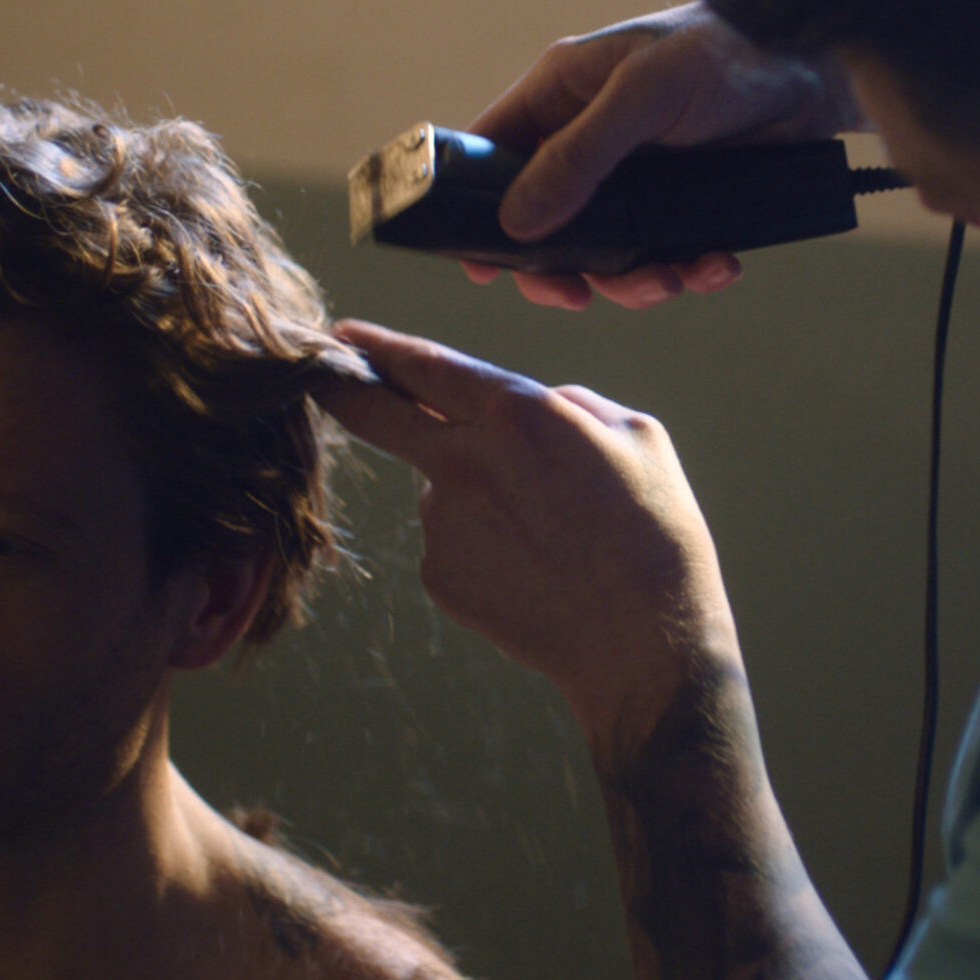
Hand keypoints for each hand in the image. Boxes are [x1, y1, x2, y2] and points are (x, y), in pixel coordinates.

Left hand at [317, 319, 737, 742]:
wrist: (642, 645)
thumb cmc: (655, 536)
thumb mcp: (639, 436)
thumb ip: (573, 403)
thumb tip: (535, 404)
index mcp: (518, 415)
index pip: (427, 366)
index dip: (381, 346)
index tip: (346, 334)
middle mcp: (464, 463)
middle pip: (378, 415)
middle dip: (342, 387)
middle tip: (323, 375)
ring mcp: (443, 524)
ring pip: (440, 487)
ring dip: (474, 493)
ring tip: (549, 537)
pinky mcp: (438, 575)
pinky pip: (451, 540)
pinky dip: (481, 545)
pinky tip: (533, 570)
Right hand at [467, 3, 859, 309]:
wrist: (822, 71)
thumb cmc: (727, 51)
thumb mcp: (644, 96)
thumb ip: (580, 156)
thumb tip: (516, 222)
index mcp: (563, 93)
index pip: (492, 152)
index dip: (476, 208)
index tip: (479, 266)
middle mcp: (591, 137)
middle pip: (545, 221)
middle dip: (561, 267)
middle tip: (578, 295)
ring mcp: (638, 175)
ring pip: (606, 251)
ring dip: (632, 279)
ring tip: (671, 280)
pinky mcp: (685, 202)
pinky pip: (666, 254)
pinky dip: (687, 271)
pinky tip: (717, 266)